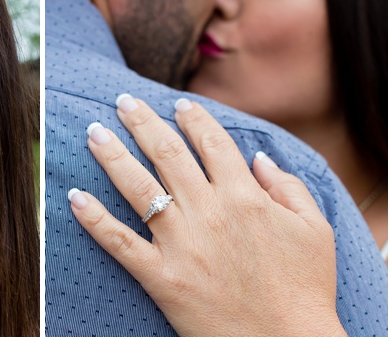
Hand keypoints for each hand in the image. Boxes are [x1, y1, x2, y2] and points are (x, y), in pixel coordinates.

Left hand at [69, 96, 345, 336]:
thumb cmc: (305, 289)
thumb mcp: (315, 230)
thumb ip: (288, 187)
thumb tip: (260, 157)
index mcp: (245, 196)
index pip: (212, 143)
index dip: (193, 119)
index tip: (178, 104)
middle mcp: (208, 211)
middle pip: (168, 154)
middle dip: (142, 122)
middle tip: (123, 101)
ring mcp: (182, 243)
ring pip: (139, 187)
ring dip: (113, 155)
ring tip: (94, 131)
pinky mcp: (162, 276)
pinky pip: (121, 242)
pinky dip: (95, 220)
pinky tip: (75, 198)